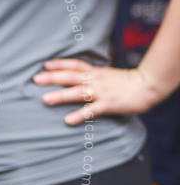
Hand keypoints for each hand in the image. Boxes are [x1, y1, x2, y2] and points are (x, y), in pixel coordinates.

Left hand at [34, 58, 160, 125]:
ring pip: (78, 92)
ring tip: (45, 99)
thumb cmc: (126, 81)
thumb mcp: (106, 74)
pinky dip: (79, 115)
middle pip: (71, 77)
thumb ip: (92, 75)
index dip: (60, 64)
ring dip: (61, 96)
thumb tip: (76, 76)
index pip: (75, 65)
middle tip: (36, 79)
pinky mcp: (108, 104)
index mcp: (95, 72)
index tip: (45, 65)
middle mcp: (96, 80)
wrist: (148, 85)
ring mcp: (101, 92)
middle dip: (53, 77)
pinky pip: (91, 110)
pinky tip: (68, 120)